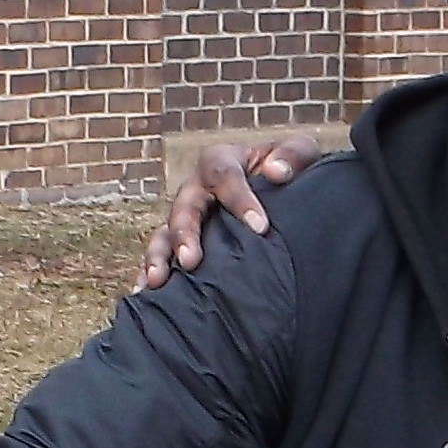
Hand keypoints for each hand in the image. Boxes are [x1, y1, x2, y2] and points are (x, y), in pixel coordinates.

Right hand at [136, 132, 329, 288]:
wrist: (284, 193)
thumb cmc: (289, 171)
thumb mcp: (301, 153)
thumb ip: (293, 155)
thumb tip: (275, 173)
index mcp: (223, 162)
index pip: (224, 177)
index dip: (239, 201)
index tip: (260, 228)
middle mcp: (197, 188)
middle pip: (184, 207)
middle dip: (184, 233)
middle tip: (192, 261)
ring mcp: (186, 216)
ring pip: (164, 232)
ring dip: (159, 256)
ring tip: (157, 282)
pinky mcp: (182, 241)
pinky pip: (161, 254)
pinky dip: (151, 272)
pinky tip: (146, 294)